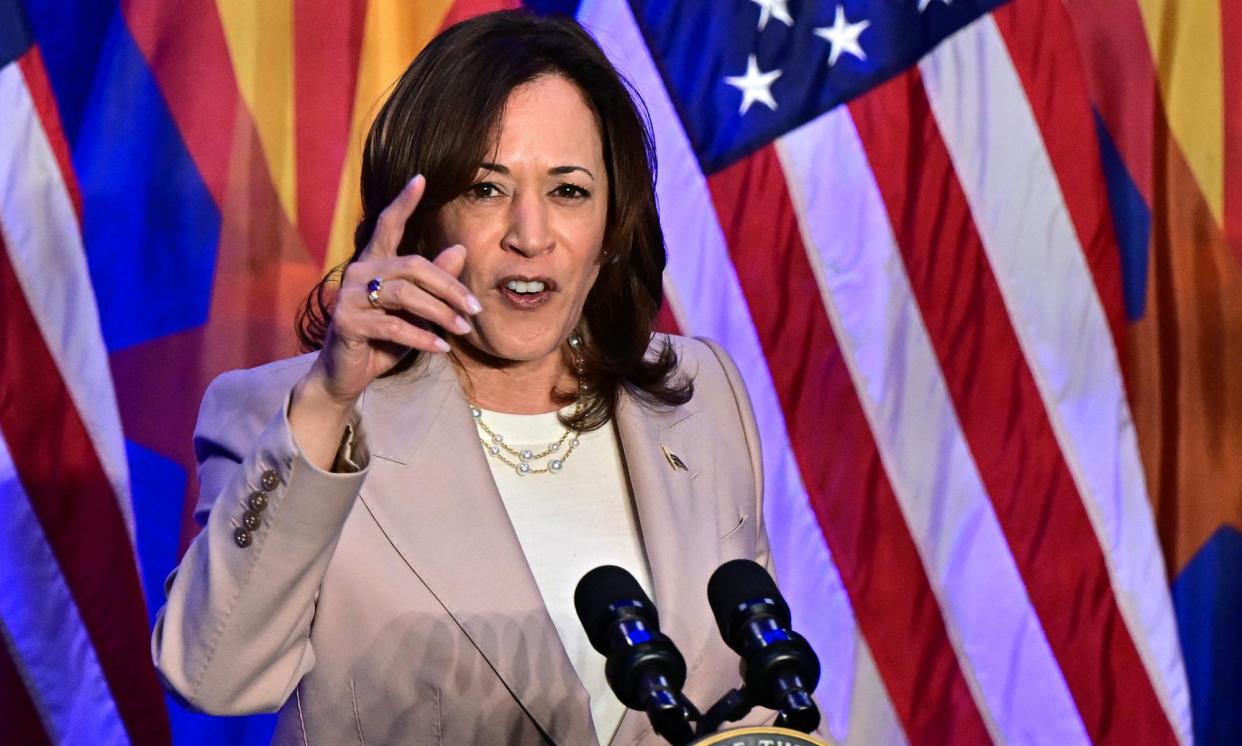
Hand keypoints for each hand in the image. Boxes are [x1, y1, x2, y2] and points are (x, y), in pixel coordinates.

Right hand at [304, 175, 481, 406]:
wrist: (347, 374)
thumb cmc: (383, 339)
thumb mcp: (415, 310)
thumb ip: (433, 281)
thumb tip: (460, 249)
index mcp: (374, 262)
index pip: (387, 225)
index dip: (403, 202)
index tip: (421, 178)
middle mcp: (359, 271)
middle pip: (413, 266)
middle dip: (449, 286)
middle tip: (475, 307)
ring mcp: (349, 296)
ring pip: (405, 295)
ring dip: (440, 313)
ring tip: (463, 329)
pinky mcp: (346, 321)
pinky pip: (393, 326)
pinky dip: (422, 337)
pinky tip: (441, 348)